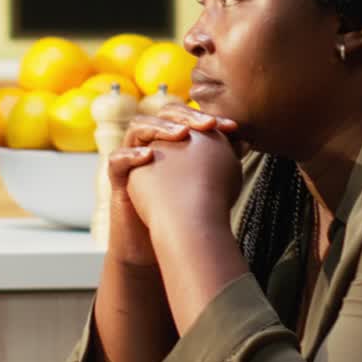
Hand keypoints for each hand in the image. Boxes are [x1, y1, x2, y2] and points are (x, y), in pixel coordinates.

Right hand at [107, 109, 239, 266]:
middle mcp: (150, 143)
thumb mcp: (204, 184)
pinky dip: (131, 155)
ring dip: (159, 128)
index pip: (185, 117)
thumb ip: (220, 162)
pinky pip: (116, 159)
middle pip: (161, 114)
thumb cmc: (183, 213)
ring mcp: (131, 159)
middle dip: (186, 116)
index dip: (206, 117)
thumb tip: (245, 141)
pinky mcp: (116, 179)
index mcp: (170, 141)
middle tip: (209, 124)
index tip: (232, 127)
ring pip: (137, 128)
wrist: (156, 246)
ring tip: (181, 134)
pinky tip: (149, 156)